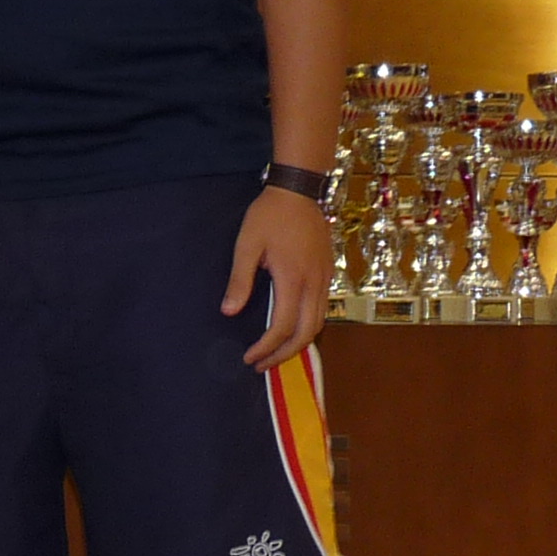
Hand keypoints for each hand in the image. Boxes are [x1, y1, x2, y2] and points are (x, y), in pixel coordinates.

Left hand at [224, 189, 330, 367]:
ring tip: (276, 352)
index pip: (283, 327)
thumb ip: (240, 281)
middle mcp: (314, 284)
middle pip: (307, 334)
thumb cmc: (269, 216)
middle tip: (262, 364)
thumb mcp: (246, 245)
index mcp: (293, 279)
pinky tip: (291, 327)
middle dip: (284, 354)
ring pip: (318, 324)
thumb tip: (229, 312)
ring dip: (298, 343)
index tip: (250, 357)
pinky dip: (307, 326)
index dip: (267, 348)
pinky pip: (322, 310)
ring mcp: (324, 279)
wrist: (298, 190)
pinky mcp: (327, 273)